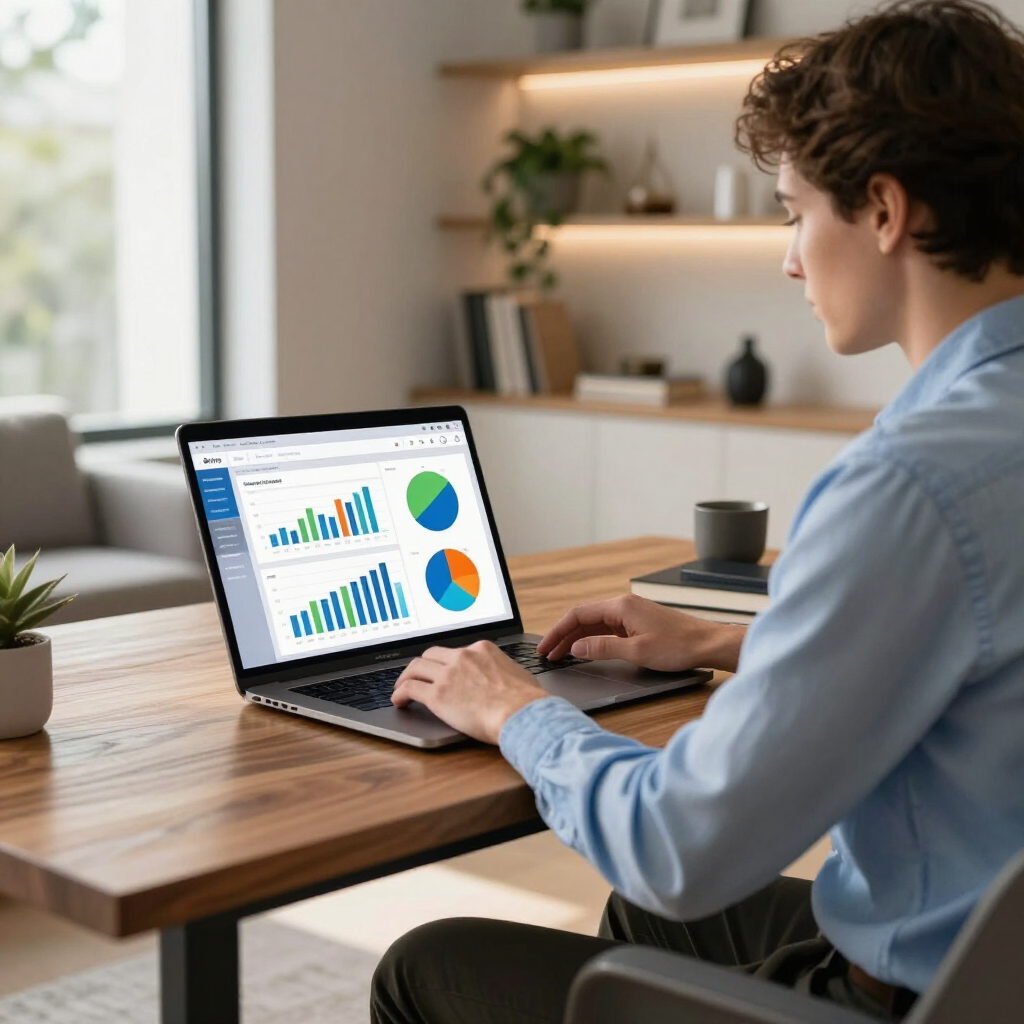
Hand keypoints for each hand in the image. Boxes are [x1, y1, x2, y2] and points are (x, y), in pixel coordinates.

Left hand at [392, 641, 548, 744]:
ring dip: (405, 677)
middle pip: (432, 654)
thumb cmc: (527, 701)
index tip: (442, 670)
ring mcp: (448, 674)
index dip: (446, 662)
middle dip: (422, 665)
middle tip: (418, 676)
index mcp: (482, 649)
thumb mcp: (518, 674)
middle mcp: (463, 656)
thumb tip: (504, 679)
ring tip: (401, 688)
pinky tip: (399, 702)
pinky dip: (400, 693)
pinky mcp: (438, 694)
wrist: (521, 714)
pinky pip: (410, 688)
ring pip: (416, 667)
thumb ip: (504, 672)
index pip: (456, 651)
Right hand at [537, 593, 745, 672]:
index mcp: (620, 606)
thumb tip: (577, 648)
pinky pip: (607, 628)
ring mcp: (631, 614)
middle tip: (548, 655)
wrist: (707, 644)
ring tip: (562, 656)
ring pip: (595, 624)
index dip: (558, 631)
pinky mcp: (637, 623)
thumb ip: (603, 648)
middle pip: (584, 618)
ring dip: (577, 638)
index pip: (578, 614)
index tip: (546, 647)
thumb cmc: (678, 646)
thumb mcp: (636, 651)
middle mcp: (623, 605)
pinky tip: (586, 650)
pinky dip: (593, 639)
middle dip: (564, 636)